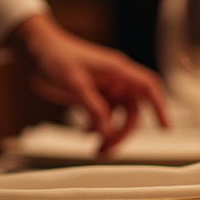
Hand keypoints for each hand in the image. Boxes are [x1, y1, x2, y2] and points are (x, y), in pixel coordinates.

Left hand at [4, 14, 167, 154]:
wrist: (34, 51)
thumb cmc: (55, 56)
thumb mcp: (75, 83)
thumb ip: (93, 108)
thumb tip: (107, 130)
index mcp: (117, 70)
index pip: (148, 88)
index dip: (160, 107)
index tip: (165, 128)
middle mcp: (115, 80)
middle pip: (133, 111)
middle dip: (123, 132)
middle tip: (108, 148)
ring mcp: (104, 89)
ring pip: (117, 117)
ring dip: (110, 134)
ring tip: (97, 148)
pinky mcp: (91, 96)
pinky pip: (102, 117)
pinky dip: (97, 128)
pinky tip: (85, 133)